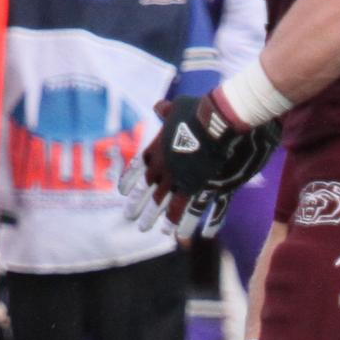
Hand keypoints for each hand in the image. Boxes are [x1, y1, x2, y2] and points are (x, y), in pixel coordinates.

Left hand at [118, 94, 280, 230]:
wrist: (217, 121)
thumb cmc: (199, 110)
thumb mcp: (179, 106)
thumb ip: (168, 110)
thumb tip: (159, 106)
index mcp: (158, 148)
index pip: (139, 167)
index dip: (130, 181)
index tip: (122, 193)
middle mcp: (166, 166)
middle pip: (149, 189)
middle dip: (139, 205)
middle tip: (130, 218)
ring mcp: (181, 178)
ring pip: (166, 203)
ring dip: (159, 218)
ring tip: (153, 230)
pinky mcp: (199, 186)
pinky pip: (189, 208)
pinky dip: (184, 221)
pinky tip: (179, 233)